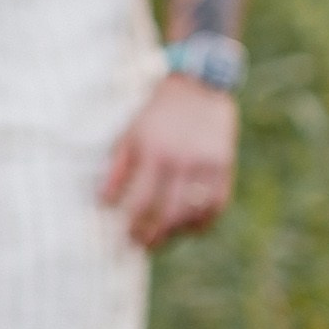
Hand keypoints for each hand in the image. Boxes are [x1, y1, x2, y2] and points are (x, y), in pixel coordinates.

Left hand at [102, 74, 237, 249]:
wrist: (199, 84)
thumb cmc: (156, 112)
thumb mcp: (130, 132)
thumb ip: (117, 167)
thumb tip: (103, 201)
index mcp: (153, 152)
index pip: (140, 202)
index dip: (132, 226)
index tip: (125, 237)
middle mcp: (181, 159)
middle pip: (167, 214)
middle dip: (153, 236)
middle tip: (142, 245)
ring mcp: (206, 163)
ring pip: (193, 213)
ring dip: (177, 233)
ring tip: (164, 239)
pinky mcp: (225, 164)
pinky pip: (217, 204)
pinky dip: (204, 222)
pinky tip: (191, 228)